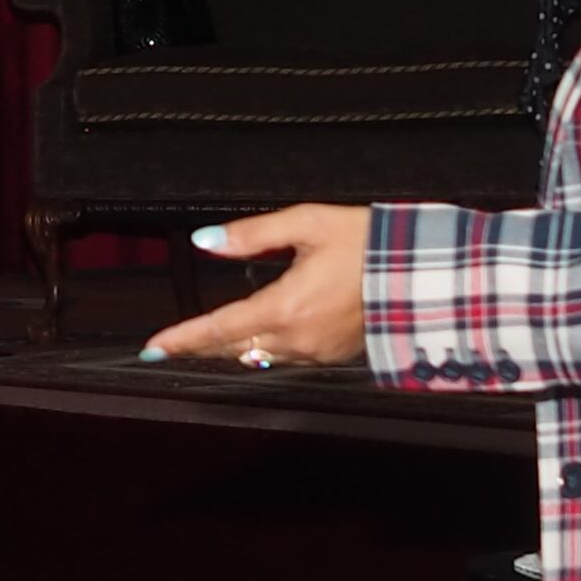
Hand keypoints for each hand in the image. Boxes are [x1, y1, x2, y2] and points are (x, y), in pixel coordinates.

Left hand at [140, 205, 370, 365]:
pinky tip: (259, 335)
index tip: (152, 348)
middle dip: (201, 345)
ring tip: (207, 338)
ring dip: (232, 347)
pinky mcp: (336, 355)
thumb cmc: (371, 244)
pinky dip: (266, 348)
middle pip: (233, 348)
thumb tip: (206, 241)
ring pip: (259, 356)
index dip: (182, 338)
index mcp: (285, 307)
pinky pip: (287, 357)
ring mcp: (318, 352)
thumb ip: (253, 235)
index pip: (219, 328)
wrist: (427, 273)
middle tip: (171, 344)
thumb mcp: (309, 223)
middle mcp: (298, 338)